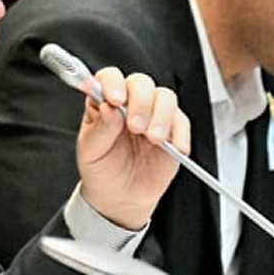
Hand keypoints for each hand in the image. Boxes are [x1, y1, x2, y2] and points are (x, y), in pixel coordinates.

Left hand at [74, 67, 189, 230]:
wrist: (119, 196)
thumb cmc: (101, 168)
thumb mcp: (91, 151)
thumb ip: (100, 129)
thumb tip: (109, 107)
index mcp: (104, 102)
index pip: (109, 78)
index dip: (113, 83)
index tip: (114, 99)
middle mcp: (129, 103)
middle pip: (141, 83)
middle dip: (141, 102)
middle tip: (135, 127)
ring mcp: (153, 115)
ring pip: (165, 97)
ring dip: (161, 116)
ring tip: (153, 139)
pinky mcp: (172, 131)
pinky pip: (182, 122)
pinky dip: (180, 134)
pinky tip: (174, 148)